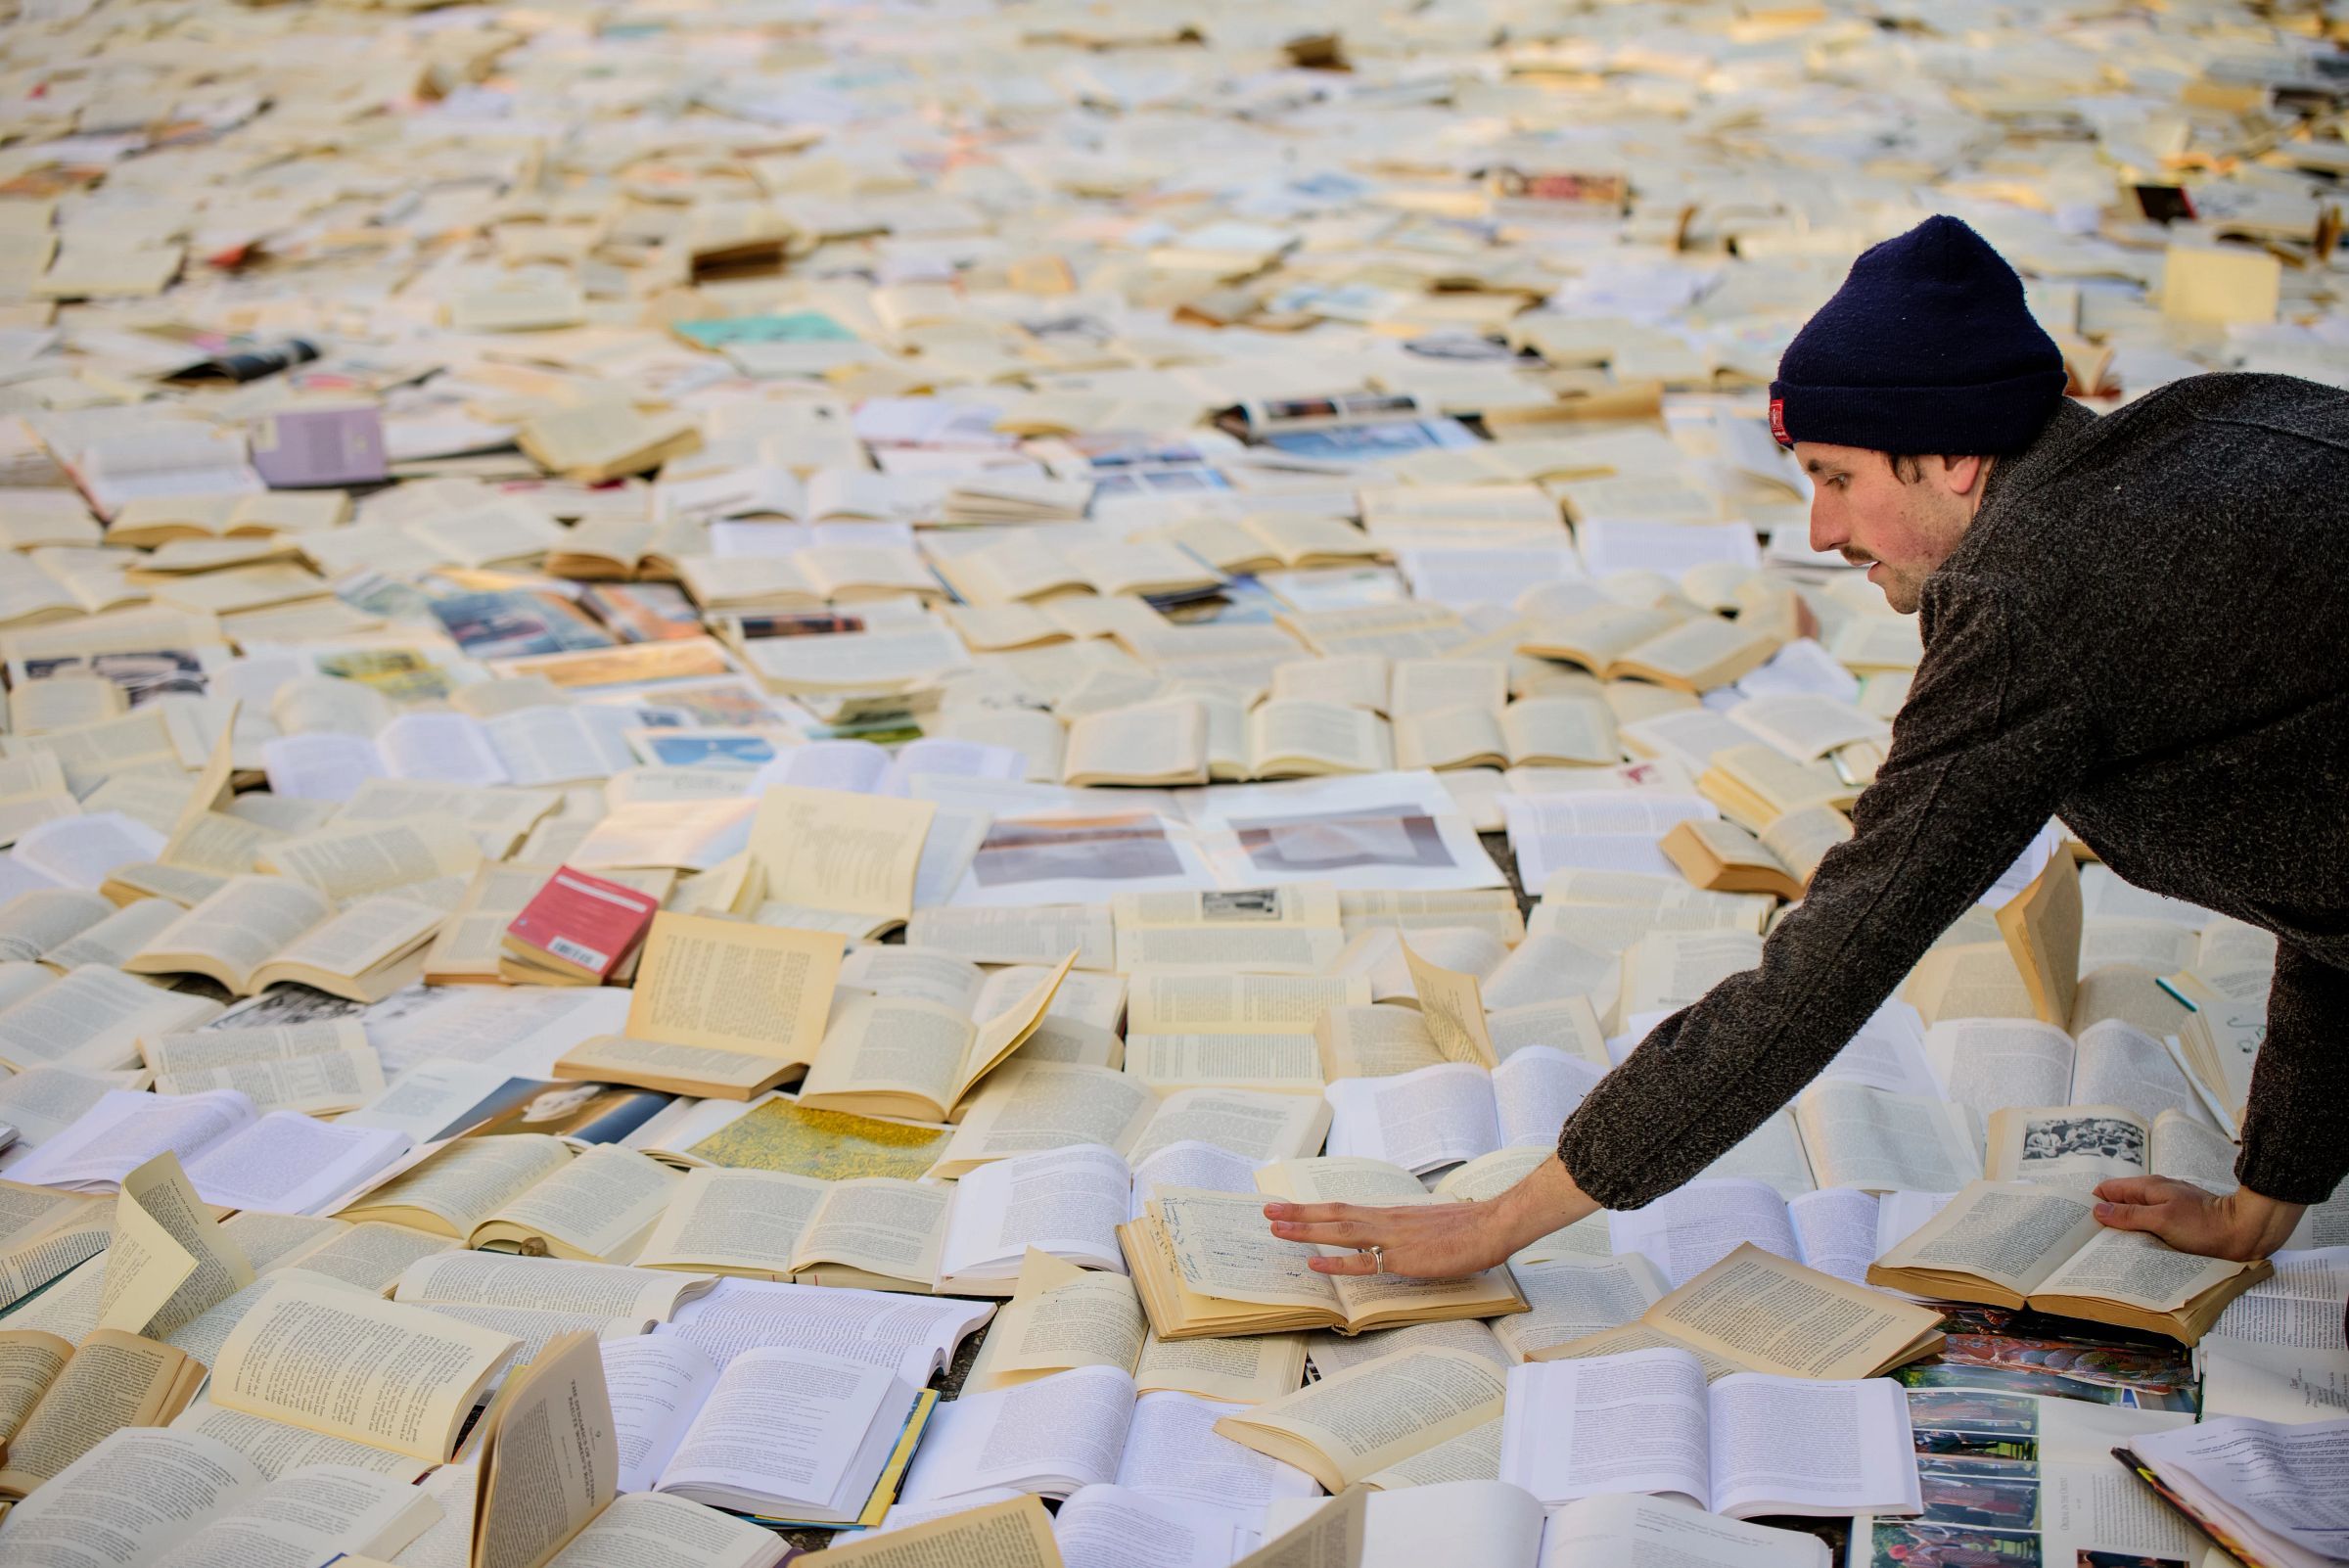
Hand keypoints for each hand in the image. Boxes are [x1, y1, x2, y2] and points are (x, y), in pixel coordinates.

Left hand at [1262, 1155, 1596, 1277]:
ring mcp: (1392, 1237)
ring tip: (1277, 1229)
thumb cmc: (1464, 1228)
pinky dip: (1336, 1263)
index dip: (1312, 1208)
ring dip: (1305, 1230)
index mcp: (1389, 1213)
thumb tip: (1386, 1239)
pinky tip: (1315, 1264)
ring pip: (1339, 1230)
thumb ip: (1401, 1231)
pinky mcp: (1404, 1258)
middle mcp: (1385, 1219)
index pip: (1342, 1207)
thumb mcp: (1424, 1226)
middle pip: (1332, 1213)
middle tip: (1267, 1212)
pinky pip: (1364, 1261)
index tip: (1286, 1206)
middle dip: (1297, 1214)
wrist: (1492, 1226)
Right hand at [2091, 1175, 2303, 1261]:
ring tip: (2113, 1248)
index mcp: (2148, 1187)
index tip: (2081, 1223)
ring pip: (2135, 1215)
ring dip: (2124, 1229)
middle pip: (2119, 1203)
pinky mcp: (2178, 1221)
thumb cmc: (2205, 1227)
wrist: (2246, 1233)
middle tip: (2093, 1240)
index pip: (2107, 1190)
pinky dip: (2141, 1234)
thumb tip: (2099, 1209)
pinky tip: (2139, 1249)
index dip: (2093, 1203)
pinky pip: (2150, 1225)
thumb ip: (2129, 1214)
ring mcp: (2168, 1206)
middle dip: (2106, 1218)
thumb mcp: (2162, 1220)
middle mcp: (2156, 1193)